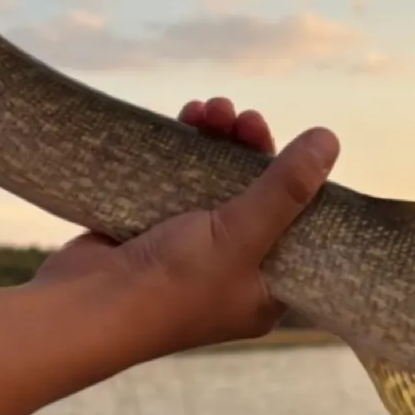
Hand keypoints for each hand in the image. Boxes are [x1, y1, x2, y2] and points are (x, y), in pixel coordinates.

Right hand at [34, 96, 336, 353]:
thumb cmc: (172, 287)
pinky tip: (187, 117)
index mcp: (265, 289)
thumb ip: (285, 189)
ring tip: (210, 108)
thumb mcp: (241, 235)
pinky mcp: (154, 226)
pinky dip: (185, 148)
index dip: (299, 180)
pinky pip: (179, 177)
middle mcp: (233, 269)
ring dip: (217, 140)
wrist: (85, 306)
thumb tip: (329, 142)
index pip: (298, 225)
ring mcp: (190, 247)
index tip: (296, 143)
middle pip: (257, 195)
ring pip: (217, 180)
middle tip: (243, 117)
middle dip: (250, 150)